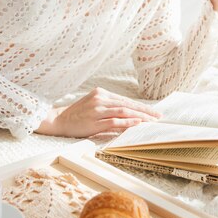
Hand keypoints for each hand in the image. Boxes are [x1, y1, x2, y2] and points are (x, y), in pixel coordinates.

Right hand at [34, 87, 161, 137]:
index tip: (153, 112)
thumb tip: (130, 115)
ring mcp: (97, 109)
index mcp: (101, 93)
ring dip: (140, 116)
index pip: (125, 100)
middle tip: (159, 116)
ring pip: (124, 111)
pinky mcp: (94, 120)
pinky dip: (128, 122)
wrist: (58, 120)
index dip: (141, 106)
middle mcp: (100, 98)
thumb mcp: (93, 105)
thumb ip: (109, 107)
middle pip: (127, 104)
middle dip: (145, 111)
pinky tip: (138, 124)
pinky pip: (115, 121)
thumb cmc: (77, 114)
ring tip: (152, 121)